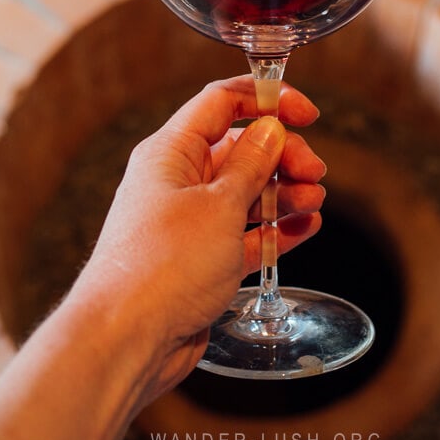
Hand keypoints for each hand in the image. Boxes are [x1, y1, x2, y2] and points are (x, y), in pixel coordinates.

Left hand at [72, 75, 324, 405]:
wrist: (125, 340)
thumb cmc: (161, 266)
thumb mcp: (219, 204)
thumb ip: (251, 163)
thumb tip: (270, 129)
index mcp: (171, 152)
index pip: (222, 103)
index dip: (267, 99)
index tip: (306, 112)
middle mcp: (178, 181)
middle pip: (241, 149)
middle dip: (283, 154)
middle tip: (314, 171)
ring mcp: (190, 221)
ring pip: (247, 192)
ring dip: (284, 191)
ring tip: (314, 200)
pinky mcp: (202, 259)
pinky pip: (246, 233)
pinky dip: (275, 228)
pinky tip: (304, 226)